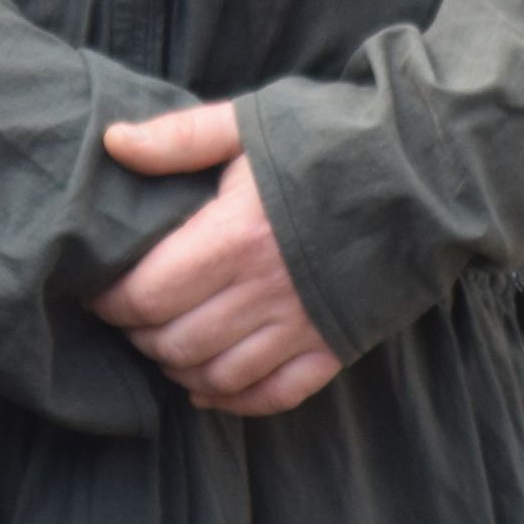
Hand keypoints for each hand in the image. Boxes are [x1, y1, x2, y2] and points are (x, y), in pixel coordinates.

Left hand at [90, 104, 344, 416]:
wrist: (427, 169)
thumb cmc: (332, 139)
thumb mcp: (248, 123)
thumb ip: (178, 139)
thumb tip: (113, 143)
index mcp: (233, 237)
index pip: (145, 294)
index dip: (109, 299)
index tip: (96, 287)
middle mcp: (265, 291)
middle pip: (173, 341)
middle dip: (136, 334)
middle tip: (126, 315)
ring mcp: (303, 325)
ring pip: (216, 375)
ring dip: (177, 367)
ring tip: (161, 344)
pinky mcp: (336, 345)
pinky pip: (274, 395)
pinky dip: (234, 400)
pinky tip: (208, 388)